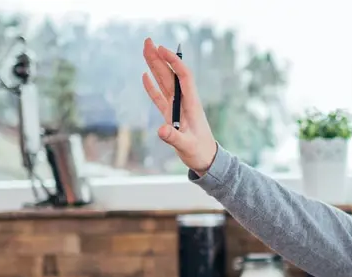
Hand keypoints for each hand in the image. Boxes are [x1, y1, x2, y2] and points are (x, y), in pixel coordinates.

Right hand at [141, 38, 218, 174]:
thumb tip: (160, 130)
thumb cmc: (200, 153)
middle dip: (159, 57)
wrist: (207, 160)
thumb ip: (174, 138)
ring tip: (145, 50)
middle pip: (170, 75)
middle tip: (148, 41)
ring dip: (155, 67)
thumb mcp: (187, 146)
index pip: (183, 77)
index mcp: (191, 105)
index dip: (173, 62)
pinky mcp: (171, 115)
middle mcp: (184, 102)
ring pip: (164, 82)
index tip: (162, 49)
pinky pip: (160, 97)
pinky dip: (152, 87)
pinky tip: (145, 75)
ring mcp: (176, 108)